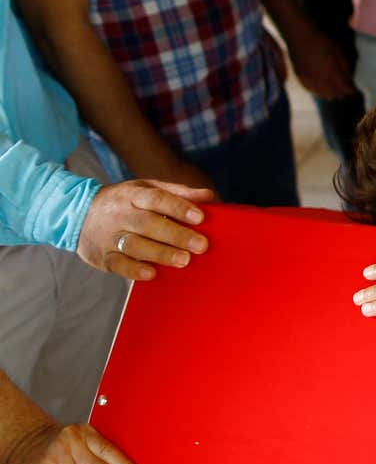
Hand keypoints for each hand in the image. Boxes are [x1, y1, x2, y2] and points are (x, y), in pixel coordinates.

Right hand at [77, 179, 213, 280]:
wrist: (77, 213)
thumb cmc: (124, 202)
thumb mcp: (146, 189)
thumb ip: (177, 193)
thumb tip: (209, 197)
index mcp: (133, 195)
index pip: (157, 198)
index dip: (178, 207)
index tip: (200, 218)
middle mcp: (120, 214)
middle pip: (148, 224)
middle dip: (176, 235)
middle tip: (200, 245)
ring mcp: (109, 236)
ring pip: (135, 245)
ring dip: (160, 253)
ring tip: (184, 260)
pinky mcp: (102, 256)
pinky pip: (118, 263)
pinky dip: (134, 269)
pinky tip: (152, 273)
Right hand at [283, 22, 356, 99]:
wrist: (299, 35)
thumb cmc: (321, 40)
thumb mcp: (338, 50)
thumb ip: (345, 66)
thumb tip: (350, 79)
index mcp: (332, 73)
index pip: (344, 87)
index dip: (351, 90)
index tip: (355, 90)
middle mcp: (320, 79)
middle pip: (334, 94)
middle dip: (342, 93)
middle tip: (346, 91)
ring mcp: (309, 79)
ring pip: (322, 94)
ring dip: (330, 94)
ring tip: (335, 93)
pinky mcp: (300, 76)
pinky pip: (310, 90)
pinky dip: (318, 92)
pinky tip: (320, 91)